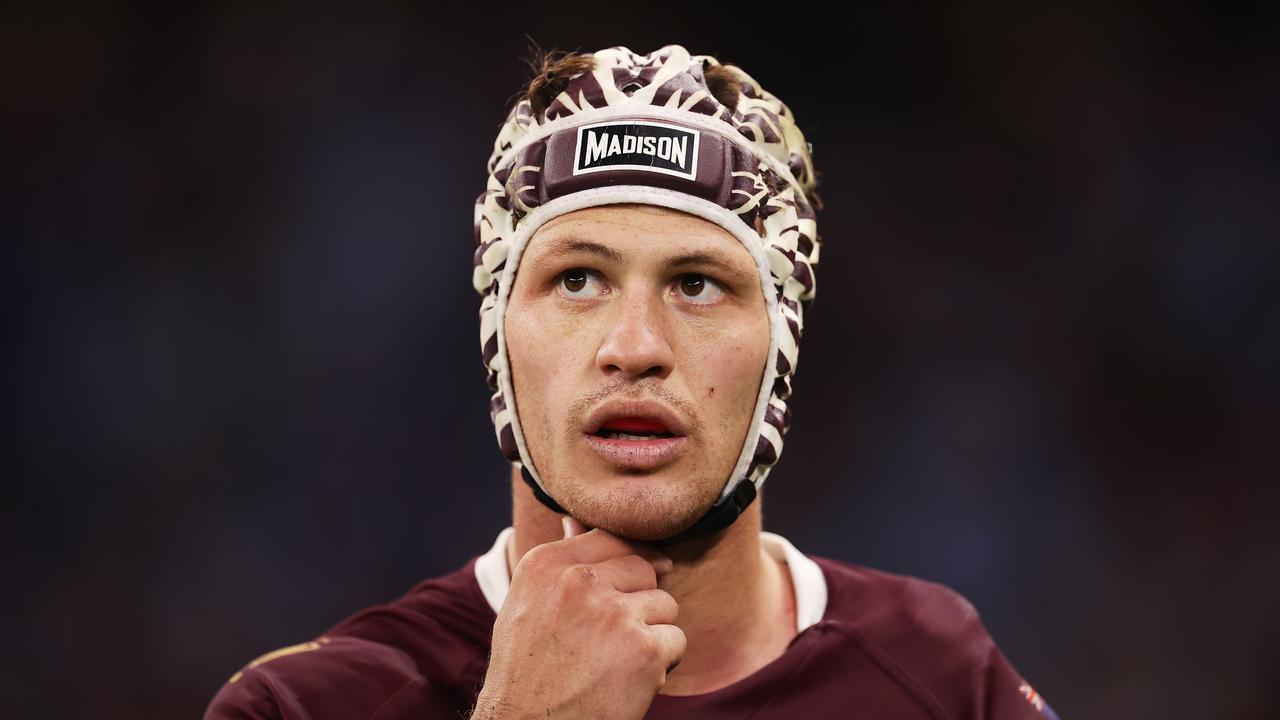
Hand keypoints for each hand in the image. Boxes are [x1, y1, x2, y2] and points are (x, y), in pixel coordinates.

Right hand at [471, 516, 683, 719]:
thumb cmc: (527, 669)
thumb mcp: (528, 603)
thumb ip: (560, 561)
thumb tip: (574, 519)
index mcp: (546, 564)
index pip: (611, 537)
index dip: (629, 560)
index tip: (631, 582)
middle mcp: (579, 582)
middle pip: (644, 568)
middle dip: (640, 602)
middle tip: (613, 639)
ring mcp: (613, 613)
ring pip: (664, 604)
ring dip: (651, 634)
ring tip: (616, 662)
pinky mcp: (643, 648)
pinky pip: (676, 641)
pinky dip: (662, 665)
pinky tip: (629, 682)